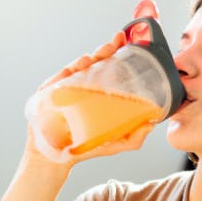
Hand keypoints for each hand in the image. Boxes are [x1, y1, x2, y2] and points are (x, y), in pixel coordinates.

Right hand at [24, 0, 160, 166]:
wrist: (57, 158)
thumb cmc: (86, 147)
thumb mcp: (115, 143)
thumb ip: (134, 137)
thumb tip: (151, 124)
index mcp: (99, 93)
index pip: (110, 69)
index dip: (119, 54)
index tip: (127, 42)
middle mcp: (83, 86)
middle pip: (96, 63)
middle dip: (106, 50)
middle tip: (116, 42)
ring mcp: (66, 88)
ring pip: (78, 67)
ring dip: (89, 58)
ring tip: (99, 54)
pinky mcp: (50, 94)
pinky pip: (60, 78)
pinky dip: (69, 70)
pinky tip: (79, 66)